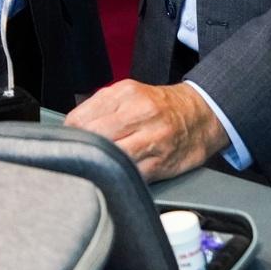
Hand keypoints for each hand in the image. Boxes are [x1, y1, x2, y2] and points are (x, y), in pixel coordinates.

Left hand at [65, 79, 227, 180]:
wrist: (199, 115)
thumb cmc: (159, 106)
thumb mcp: (128, 94)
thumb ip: (99, 107)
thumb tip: (71, 126)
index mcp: (125, 93)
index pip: (82, 117)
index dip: (71, 133)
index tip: (70, 139)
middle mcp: (140, 113)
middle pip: (94, 137)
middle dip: (84, 148)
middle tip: (83, 153)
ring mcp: (152, 139)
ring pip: (112, 157)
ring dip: (102, 162)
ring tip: (101, 162)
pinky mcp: (160, 164)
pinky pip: (131, 175)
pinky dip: (120, 175)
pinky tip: (119, 171)